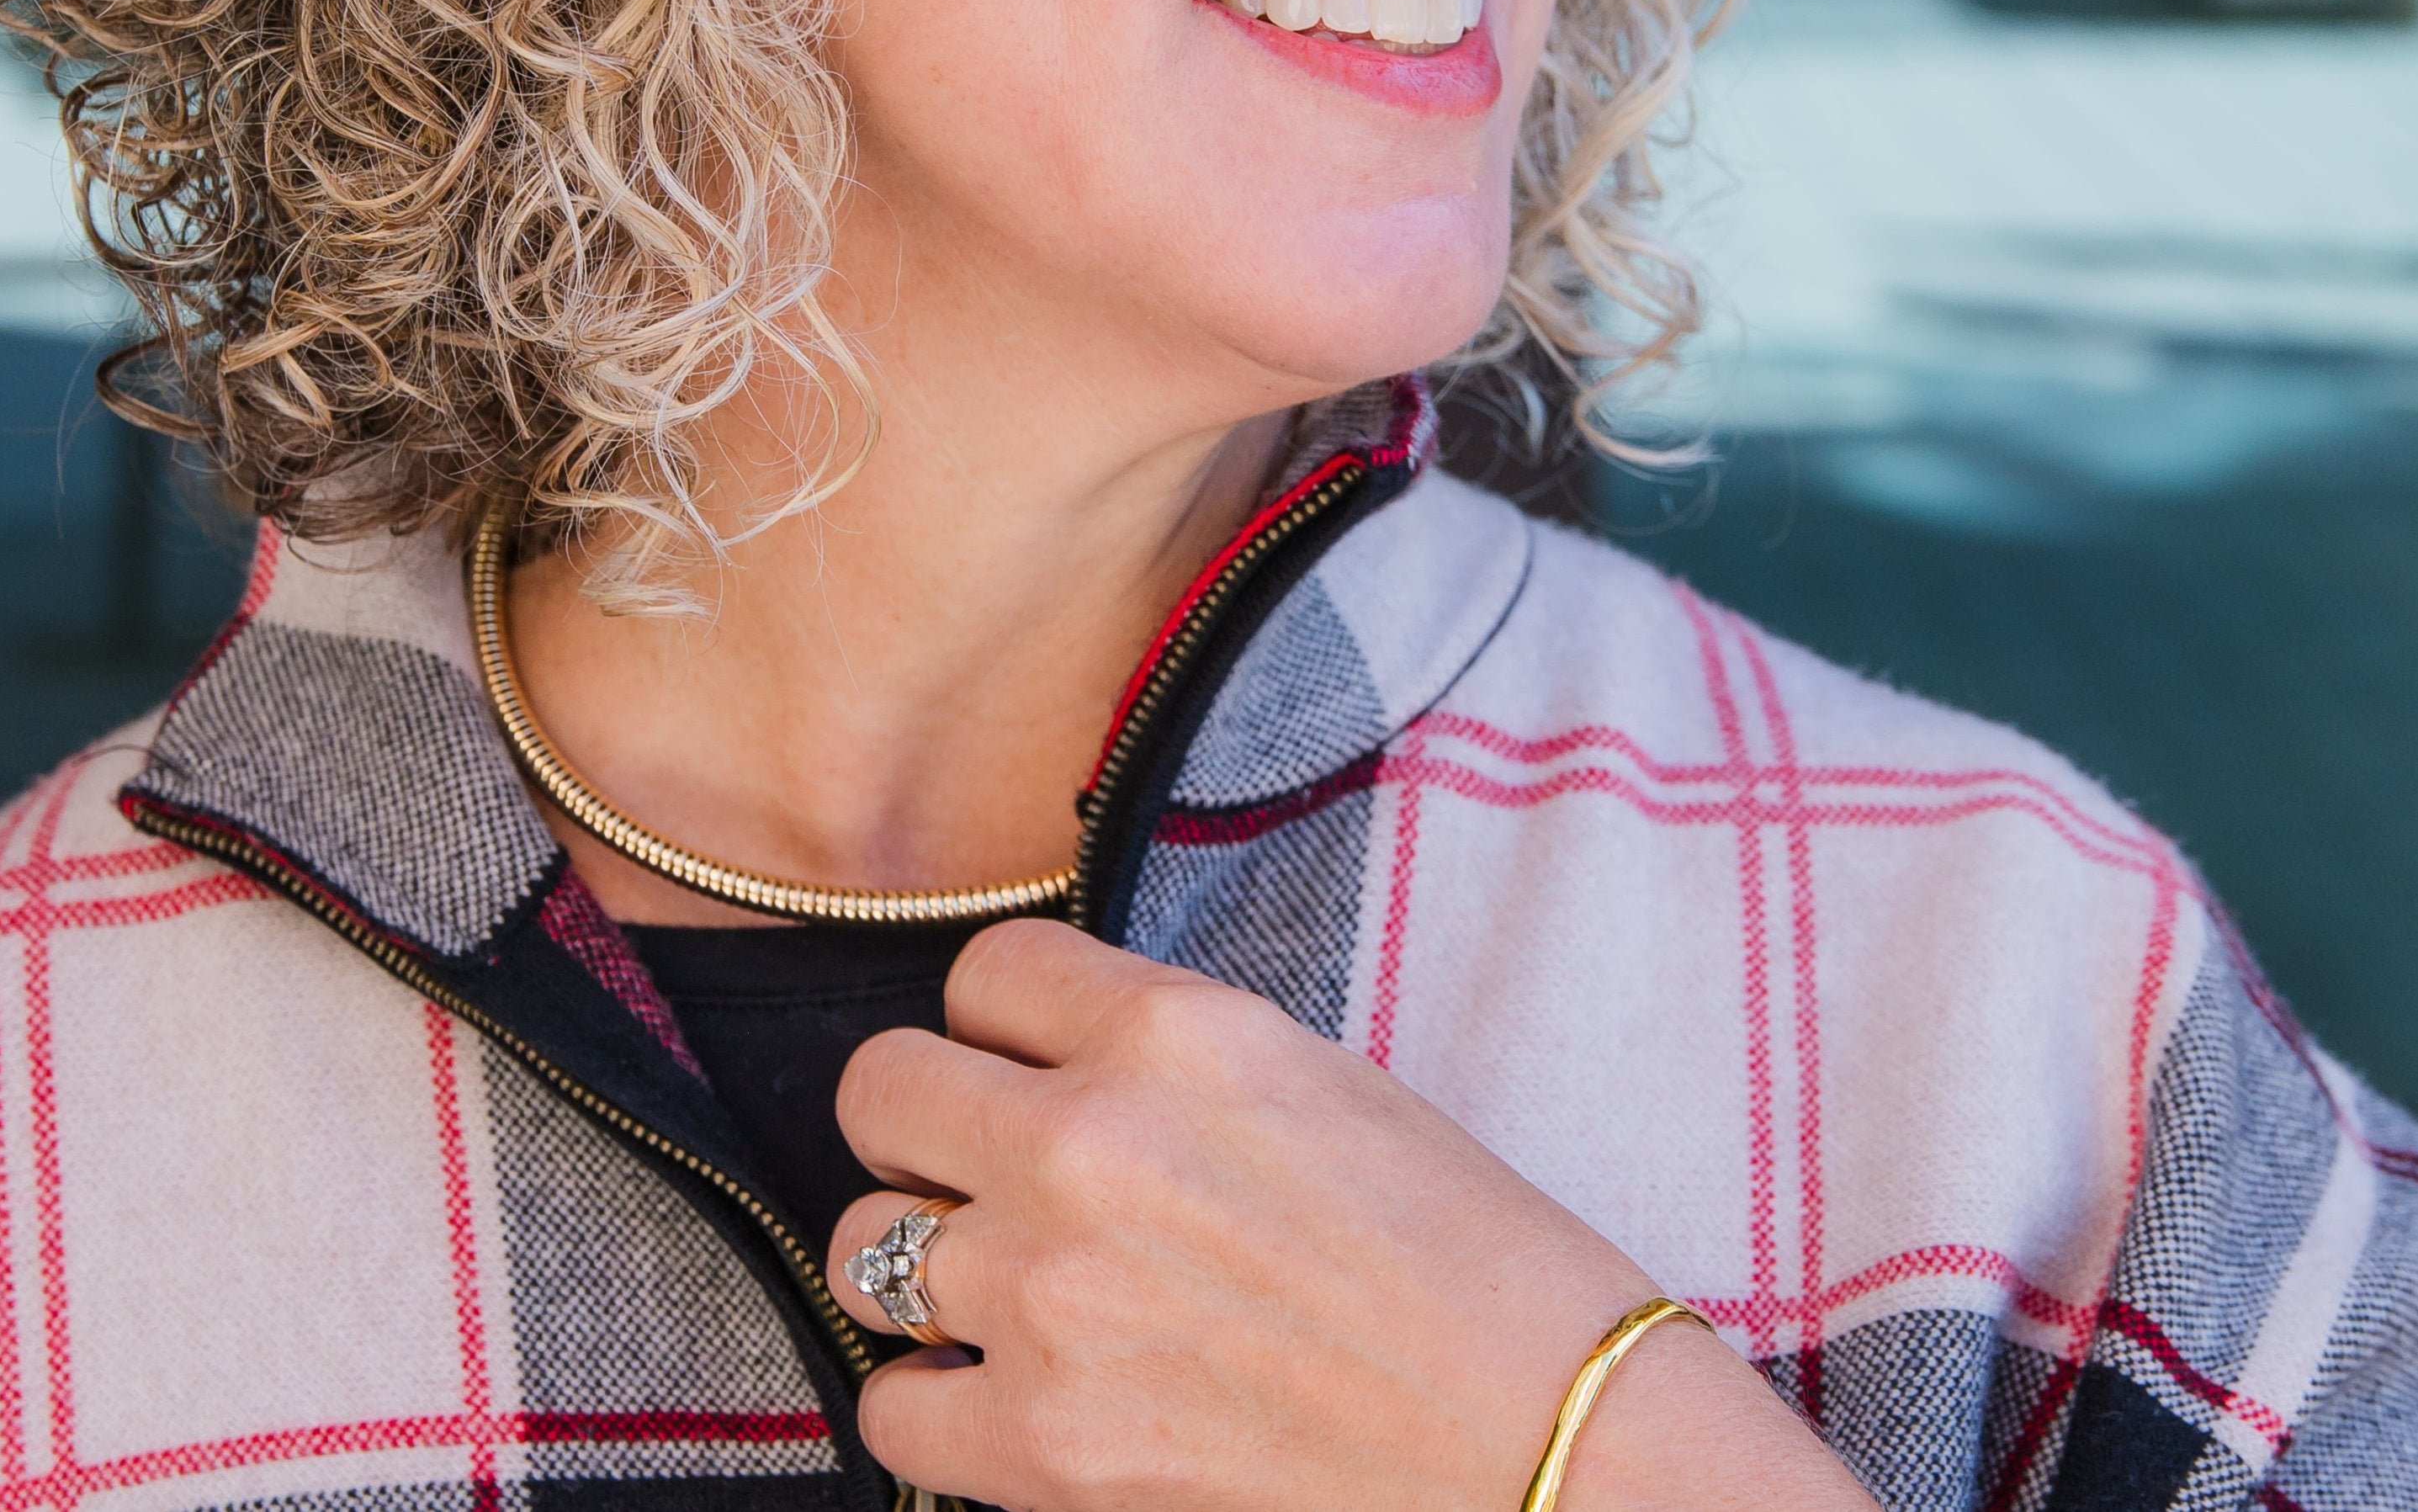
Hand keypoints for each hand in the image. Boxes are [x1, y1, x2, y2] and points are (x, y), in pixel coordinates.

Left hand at [828, 921, 1877, 1511]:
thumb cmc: (1466, 1258)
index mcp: (1170, 1030)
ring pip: (865, 1247)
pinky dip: (932, 1408)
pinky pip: (893, 1412)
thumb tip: (1053, 1058)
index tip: (1023, 1061)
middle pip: (881, 1087)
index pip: (982, 968)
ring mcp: (1055, 1297)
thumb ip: (1161, 1052)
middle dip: (921, 1123)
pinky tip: (999, 1398)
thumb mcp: (1312, 1077)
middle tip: (974, 1165)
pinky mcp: (1051, 1448)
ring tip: (991, 1288)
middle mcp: (1091, 1143)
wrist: (1552, 1444)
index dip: (999, 1020)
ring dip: (919, 1264)